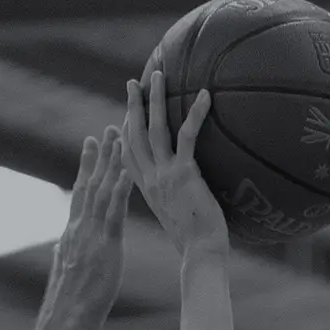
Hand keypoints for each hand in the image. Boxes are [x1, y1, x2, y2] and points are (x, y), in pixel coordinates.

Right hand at [40, 125, 131, 329]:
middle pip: (90, 184)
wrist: (65, 321)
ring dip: (111, 163)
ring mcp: (91, 236)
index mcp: (73, 234)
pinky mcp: (105, 248)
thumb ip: (67, 256)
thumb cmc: (69, 306)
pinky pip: (114, 214)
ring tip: (119, 139)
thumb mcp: (68, 274)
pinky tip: (127, 173)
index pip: (80, 193)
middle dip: (99, 156)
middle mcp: (79, 228)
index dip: (86, 168)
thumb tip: (62, 249)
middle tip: (107, 129)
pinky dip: (120, 191)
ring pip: (102, 191)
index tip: (90, 145)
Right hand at [123, 71, 227, 255]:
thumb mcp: (180, 219)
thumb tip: (191, 197)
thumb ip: (179, 202)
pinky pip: (187, 136)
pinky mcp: (184, 174)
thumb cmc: (196, 244)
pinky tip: (205, 95)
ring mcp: (165, 175)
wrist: (200, 254)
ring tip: (158, 75)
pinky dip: (196, 113)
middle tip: (132, 83)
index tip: (124, 116)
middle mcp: (151, 180)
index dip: (124, 134)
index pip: (128, 156)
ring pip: (155, 129)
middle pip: (134, 136)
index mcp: (147, 190)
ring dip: (154, 99)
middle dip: (132, 106)